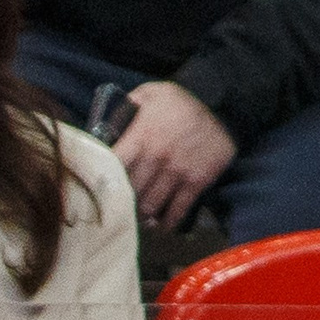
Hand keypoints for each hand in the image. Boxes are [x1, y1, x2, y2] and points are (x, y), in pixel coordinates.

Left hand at [112, 81, 235, 231]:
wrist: (224, 104)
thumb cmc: (180, 101)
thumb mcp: (149, 93)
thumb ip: (124, 108)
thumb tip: (104, 126)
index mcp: (141, 137)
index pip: (113, 166)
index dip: (102, 180)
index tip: (95, 190)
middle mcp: (157, 158)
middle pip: (130, 190)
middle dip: (122, 200)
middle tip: (116, 207)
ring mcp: (178, 172)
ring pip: (151, 204)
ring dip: (142, 215)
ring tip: (136, 218)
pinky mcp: (197, 181)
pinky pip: (179, 208)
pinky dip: (168, 221)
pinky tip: (160, 227)